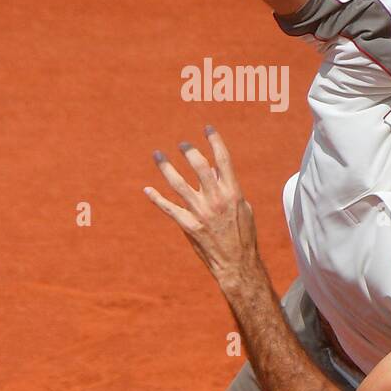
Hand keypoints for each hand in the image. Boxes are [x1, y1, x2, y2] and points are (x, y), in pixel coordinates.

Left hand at [144, 127, 262, 289]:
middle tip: (181, 143)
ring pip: (178, 184)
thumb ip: (228, 187)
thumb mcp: (243, 207)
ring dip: (165, 167)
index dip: (215, 140)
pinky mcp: (188, 225)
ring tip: (158, 155)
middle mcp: (215, 199)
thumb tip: (214, 170)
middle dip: (189, 151)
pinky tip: (147, 189)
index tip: (207, 128)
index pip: (223, 159)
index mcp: (233, 192)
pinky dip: (156, 198)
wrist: (236, 263)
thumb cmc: (243, 235)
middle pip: (199, 166)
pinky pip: (168, 208)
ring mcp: (200, 212)